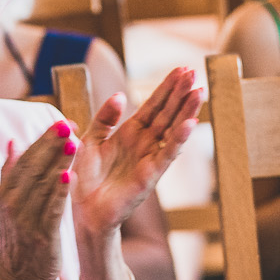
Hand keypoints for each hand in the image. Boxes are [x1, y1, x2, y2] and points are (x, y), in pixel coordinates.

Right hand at [0, 121, 74, 279]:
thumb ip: (11, 172)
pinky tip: (71, 175)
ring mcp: (26, 218)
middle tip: (67, 123)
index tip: (61, 120)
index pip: (26, 157)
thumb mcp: (10, 203)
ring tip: (73, 141)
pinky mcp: (42, 235)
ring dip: (58, 162)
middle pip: (33, 166)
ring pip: (43, 185)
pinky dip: (59, 192)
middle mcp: (13, 201)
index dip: (44, 138)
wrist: (18, 278)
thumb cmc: (19, 237)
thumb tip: (12, 141)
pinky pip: (51, 209)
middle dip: (50, 144)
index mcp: (7, 190)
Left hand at [69, 67, 202, 242]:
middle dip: (180, 93)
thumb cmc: (83, 176)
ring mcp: (149, 159)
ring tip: (199, 92)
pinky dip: (178, 139)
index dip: (167, 88)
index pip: (153, 105)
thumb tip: (121, 95)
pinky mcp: (150, 176)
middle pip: (167, 113)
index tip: (181, 69)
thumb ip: (104, 117)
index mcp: (129, 132)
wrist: (80, 209)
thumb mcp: (89, 138)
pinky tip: (191, 123)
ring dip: (186, 112)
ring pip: (172, 130)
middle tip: (194, 72)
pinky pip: (167, 154)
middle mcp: (143, 143)